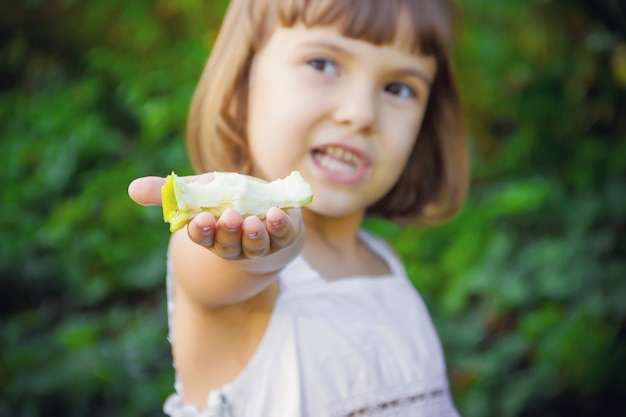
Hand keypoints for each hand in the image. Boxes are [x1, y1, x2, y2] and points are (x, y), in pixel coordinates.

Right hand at [128, 175, 303, 261]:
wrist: (267, 210)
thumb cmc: (227, 201)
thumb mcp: (199, 192)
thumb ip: (169, 192)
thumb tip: (131, 189)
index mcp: (212, 233)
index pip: (202, 236)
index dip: (201, 230)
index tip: (200, 220)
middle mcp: (235, 243)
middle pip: (228, 244)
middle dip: (227, 232)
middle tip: (228, 217)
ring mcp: (261, 242)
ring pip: (255, 245)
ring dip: (253, 235)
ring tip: (252, 222)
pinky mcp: (284, 235)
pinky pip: (282, 235)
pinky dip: (279, 226)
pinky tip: (276, 214)